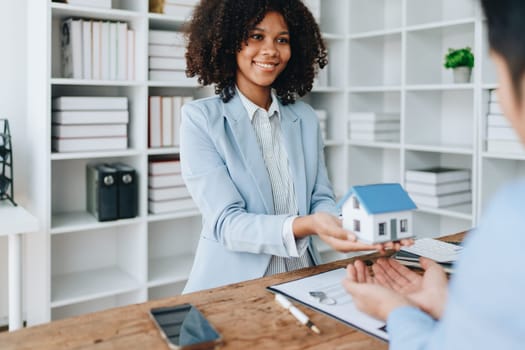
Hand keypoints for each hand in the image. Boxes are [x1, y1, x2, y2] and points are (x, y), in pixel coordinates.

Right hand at [294, 213, 413, 252]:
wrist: (316, 221)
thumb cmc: (320, 223)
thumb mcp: (328, 226)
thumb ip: (340, 233)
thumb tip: (353, 237)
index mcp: (343, 245)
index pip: (360, 246)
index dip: (372, 246)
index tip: (382, 246)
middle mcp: (350, 244)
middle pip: (370, 246)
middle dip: (384, 245)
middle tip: (397, 244)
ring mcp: (354, 240)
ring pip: (372, 242)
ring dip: (385, 241)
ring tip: (399, 241)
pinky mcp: (356, 235)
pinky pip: (370, 237)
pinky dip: (380, 236)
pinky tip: (390, 235)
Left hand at [342, 260, 411, 320]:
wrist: (403, 311)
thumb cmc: (382, 303)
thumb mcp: (361, 291)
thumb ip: (350, 285)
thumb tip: (343, 281)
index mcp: (360, 300)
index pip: (352, 285)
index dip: (351, 274)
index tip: (351, 265)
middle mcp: (370, 301)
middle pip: (362, 284)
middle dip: (360, 272)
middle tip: (359, 263)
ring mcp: (381, 299)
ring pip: (372, 283)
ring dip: (369, 272)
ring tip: (369, 264)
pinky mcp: (392, 298)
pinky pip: (384, 284)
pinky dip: (381, 275)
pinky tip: (382, 272)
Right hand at [372, 257, 447, 318]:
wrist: (435, 302)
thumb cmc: (439, 289)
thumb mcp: (435, 270)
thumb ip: (428, 263)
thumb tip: (422, 259)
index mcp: (420, 284)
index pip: (405, 273)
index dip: (397, 266)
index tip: (390, 260)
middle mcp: (411, 290)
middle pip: (396, 277)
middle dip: (387, 268)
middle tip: (380, 261)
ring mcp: (404, 295)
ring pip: (390, 282)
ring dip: (382, 273)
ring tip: (376, 265)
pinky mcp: (398, 299)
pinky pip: (387, 289)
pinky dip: (381, 281)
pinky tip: (377, 274)